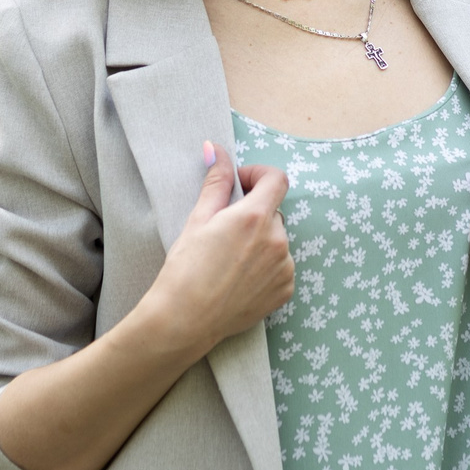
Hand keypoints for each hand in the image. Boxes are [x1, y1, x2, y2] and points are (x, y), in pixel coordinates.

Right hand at [134, 142, 294, 358]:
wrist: (184, 320)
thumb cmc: (185, 269)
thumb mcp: (198, 219)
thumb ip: (216, 182)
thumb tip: (217, 149)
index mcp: (255, 217)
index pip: (277, 179)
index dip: (258, 175)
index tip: (241, 185)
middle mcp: (277, 241)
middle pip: (273, 212)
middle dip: (253, 214)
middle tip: (224, 231)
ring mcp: (284, 268)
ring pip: (277, 241)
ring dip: (260, 242)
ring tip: (229, 260)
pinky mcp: (285, 291)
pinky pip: (281, 267)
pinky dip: (265, 267)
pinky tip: (238, 279)